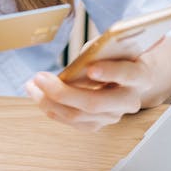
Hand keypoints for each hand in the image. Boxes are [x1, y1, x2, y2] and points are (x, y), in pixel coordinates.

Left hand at [25, 37, 170, 129]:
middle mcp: (129, 101)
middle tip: (39, 78)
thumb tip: (78, 63)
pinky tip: (39, 97)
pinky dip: (53, 110)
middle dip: (63, 92)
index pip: (127, 74)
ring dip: (49, 102)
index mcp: (139, 75)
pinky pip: (73, 122)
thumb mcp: (113, 46)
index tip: (90, 68)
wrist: (134, 75)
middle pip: (94, 103)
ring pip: (78, 116)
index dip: (109, 72)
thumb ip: (99, 52)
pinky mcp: (100, 124)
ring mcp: (114, 116)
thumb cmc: (121, 54)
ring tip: (31, 86)